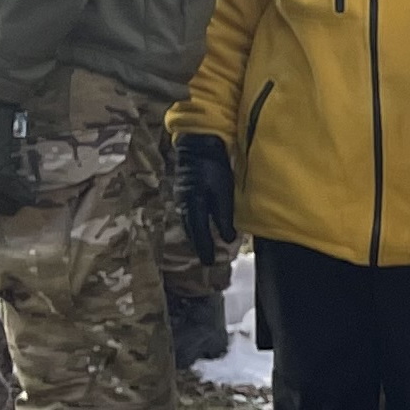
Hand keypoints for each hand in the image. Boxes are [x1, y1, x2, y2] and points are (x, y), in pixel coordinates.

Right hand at [174, 133, 237, 263]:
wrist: (198, 146)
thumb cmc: (213, 167)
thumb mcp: (222, 191)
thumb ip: (224, 215)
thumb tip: (227, 239)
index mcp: (193, 205)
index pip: (199, 233)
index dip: (205, 248)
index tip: (209, 263)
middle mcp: (184, 204)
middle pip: (191, 230)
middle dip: (199, 245)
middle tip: (207, 260)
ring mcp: (182, 198)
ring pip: (189, 223)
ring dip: (196, 236)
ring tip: (203, 248)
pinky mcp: (184, 192)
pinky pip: (189, 214)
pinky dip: (195, 225)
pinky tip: (200, 227)